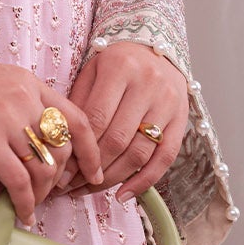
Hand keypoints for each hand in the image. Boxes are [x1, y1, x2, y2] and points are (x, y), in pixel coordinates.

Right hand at [0, 56, 102, 223]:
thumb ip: (14, 102)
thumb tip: (29, 138)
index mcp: (27, 82)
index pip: (76, 118)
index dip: (90, 150)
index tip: (92, 172)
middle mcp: (23, 97)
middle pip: (62, 148)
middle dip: (62, 178)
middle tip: (52, 195)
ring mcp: (5, 119)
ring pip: (44, 167)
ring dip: (42, 194)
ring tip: (32, 204)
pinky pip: (18, 180)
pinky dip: (25, 202)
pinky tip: (21, 214)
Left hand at [66, 40, 187, 198]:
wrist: (153, 49)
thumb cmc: (115, 64)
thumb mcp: (91, 72)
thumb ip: (79, 104)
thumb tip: (62, 148)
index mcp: (119, 69)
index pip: (96, 119)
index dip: (79, 150)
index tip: (61, 171)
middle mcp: (148, 85)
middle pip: (117, 139)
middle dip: (92, 169)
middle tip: (70, 186)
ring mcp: (168, 103)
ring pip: (139, 153)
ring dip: (112, 179)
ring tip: (89, 190)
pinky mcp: (182, 120)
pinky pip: (164, 159)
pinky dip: (143, 181)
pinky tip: (123, 195)